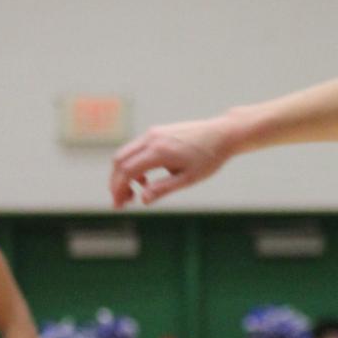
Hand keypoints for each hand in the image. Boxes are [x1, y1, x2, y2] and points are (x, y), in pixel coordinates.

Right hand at [110, 115, 236, 209]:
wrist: (222, 134)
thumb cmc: (208, 158)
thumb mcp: (188, 179)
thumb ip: (163, 189)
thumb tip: (143, 200)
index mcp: (159, 151)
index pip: (127, 170)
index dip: (118, 189)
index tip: (118, 206)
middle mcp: (152, 138)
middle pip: (120, 160)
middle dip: (116, 183)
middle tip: (122, 203)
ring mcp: (153, 133)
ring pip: (126, 153)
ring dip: (124, 174)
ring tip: (134, 194)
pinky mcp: (156, 132)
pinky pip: (136, 149)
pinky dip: (133, 165)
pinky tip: (144, 180)